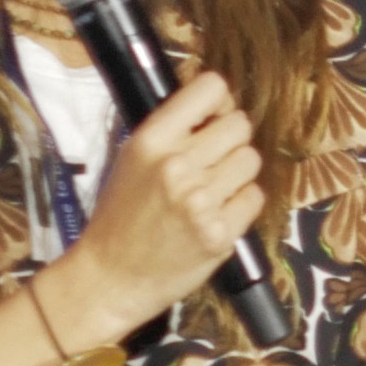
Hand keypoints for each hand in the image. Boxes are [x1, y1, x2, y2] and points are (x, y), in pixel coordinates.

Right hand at [62, 69, 261, 342]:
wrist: (111, 277)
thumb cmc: (120, 216)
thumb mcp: (132, 159)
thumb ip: (171, 131)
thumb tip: (216, 105)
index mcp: (151, 140)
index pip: (210, 88)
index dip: (219, 101)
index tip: (214, 116)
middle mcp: (178, 164)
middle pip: (240, 124)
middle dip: (232, 139)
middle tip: (215, 160)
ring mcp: (201, 200)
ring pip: (252, 159)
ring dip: (239, 172)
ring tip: (215, 189)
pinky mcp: (220, 232)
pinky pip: (254, 197)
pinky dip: (242, 204)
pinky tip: (218, 214)